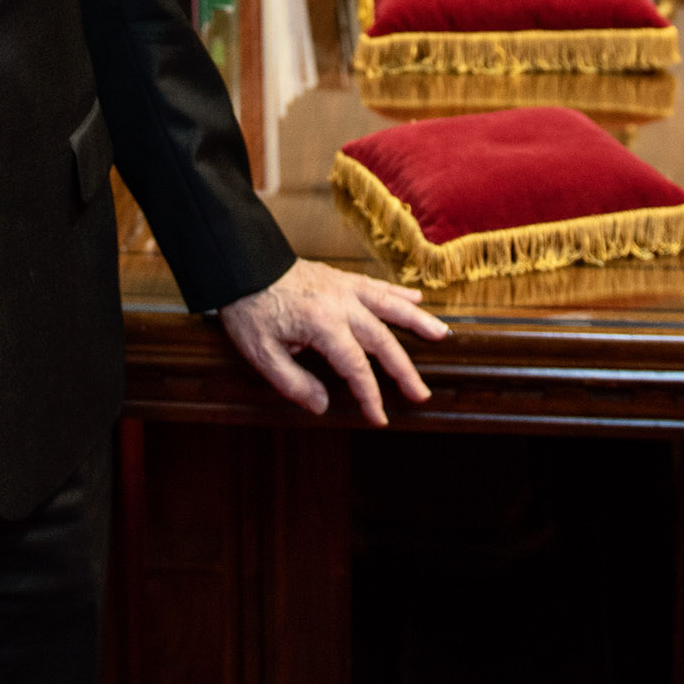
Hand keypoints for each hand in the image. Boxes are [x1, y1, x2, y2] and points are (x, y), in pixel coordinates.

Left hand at [218, 257, 448, 426]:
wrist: (242, 265)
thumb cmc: (249, 309)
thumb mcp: (261, 352)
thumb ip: (293, 382)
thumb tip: (323, 406)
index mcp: (322, 324)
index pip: (356, 367)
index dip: (370, 395)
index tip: (379, 418)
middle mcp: (341, 304)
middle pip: (382, 340)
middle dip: (404, 370)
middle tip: (421, 394)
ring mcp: (344, 287)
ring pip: (390, 305)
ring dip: (417, 321)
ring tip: (441, 334)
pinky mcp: (340, 278)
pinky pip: (376, 286)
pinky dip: (398, 292)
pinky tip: (417, 297)